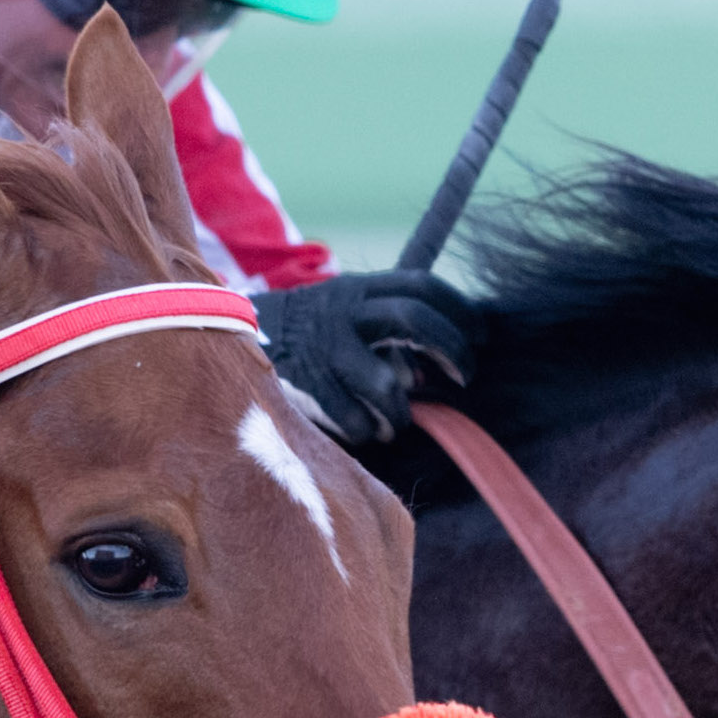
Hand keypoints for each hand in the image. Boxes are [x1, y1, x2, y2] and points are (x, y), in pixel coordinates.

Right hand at [252, 269, 476, 444]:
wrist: (236, 334)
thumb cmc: (316, 330)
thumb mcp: (350, 309)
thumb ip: (392, 327)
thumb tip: (437, 367)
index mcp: (360, 288)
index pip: (423, 285)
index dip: (460, 310)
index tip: (481, 337)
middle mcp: (345, 311)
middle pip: (413, 319)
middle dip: (451, 349)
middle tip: (465, 377)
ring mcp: (326, 349)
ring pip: (385, 384)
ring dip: (403, 411)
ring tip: (399, 421)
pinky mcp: (308, 386)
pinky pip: (354, 419)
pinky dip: (369, 431)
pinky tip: (368, 431)